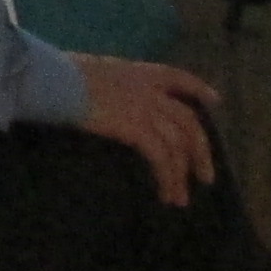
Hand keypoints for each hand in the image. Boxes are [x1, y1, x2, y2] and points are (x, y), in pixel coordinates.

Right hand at [74, 56, 222, 206]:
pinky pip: (161, 157)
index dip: (198, 88)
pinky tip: (165, 193)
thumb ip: (107, 85)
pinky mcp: (137, 128)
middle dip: (200, 151)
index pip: (176, 76)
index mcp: (137, 72)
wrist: (56, 80)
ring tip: (180, 199)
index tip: (215, 101)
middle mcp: (148, 90)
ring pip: (178, 144)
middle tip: (206, 177)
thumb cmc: (61, 74)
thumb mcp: (92, 72)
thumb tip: (100, 97)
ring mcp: (145, 109)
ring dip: (182, 174)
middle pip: (187, 120)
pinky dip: (166, 177)